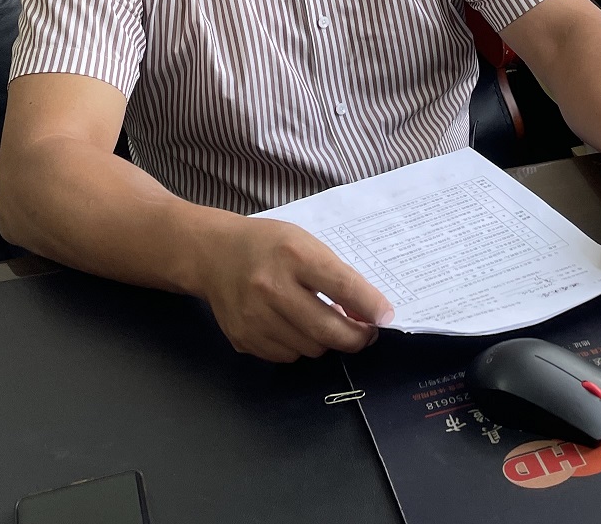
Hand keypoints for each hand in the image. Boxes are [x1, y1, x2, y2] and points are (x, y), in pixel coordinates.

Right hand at [195, 216, 394, 361]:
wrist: (214, 254)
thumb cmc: (268, 245)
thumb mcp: (305, 243)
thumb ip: (336, 275)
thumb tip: (367, 312)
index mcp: (293, 256)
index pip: (343, 286)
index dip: (370, 306)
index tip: (386, 316)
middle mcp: (271, 288)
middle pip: (328, 330)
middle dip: (355, 337)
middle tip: (365, 333)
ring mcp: (254, 317)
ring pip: (310, 348)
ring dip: (326, 341)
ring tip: (323, 321)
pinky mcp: (243, 339)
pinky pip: (287, 356)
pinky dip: (299, 345)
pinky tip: (294, 326)